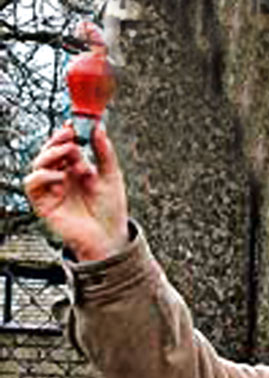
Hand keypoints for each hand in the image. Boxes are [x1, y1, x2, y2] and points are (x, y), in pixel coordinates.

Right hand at [24, 123, 128, 260]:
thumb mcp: (111, 177)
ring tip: (70, 151)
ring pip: (38, 164)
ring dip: (51, 154)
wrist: (110, 238)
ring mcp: (51, 189)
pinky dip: (44, 176)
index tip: (75, 124)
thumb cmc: (110, 210)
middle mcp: (61, 177)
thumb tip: (99, 127)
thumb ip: (104, 153)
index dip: (66, 133)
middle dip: (57, 140)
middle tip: (70, 133)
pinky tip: (61, 176)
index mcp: (76, 169)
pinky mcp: (44, 203)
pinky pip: (32, 184)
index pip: (64, 146)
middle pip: (49, 152)